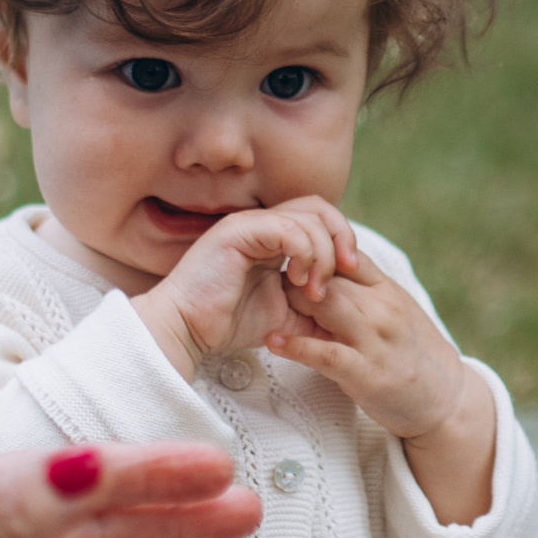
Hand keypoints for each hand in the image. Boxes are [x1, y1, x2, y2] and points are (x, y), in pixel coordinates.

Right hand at [132, 199, 361, 378]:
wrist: (186, 330)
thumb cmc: (227, 323)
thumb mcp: (285, 315)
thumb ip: (313, 306)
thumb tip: (351, 313)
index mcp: (273, 238)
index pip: (320, 219)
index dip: (342, 241)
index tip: (351, 274)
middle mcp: (262, 224)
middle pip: (320, 207)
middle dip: (341, 239)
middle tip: (345, 273)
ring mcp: (249, 224)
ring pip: (307, 217)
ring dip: (322, 254)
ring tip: (315, 290)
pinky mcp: (237, 231)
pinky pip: (286, 228)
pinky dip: (303, 253)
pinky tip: (298, 281)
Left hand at [269, 266, 496, 526]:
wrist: (447, 400)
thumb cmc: (411, 354)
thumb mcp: (394, 311)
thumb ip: (362, 290)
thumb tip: (322, 270)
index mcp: (387, 289)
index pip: (346, 253)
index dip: (313, 252)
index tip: (285, 257)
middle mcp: (383, 308)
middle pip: (330, 276)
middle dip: (295, 276)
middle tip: (264, 282)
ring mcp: (376, 340)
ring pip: (326, 305)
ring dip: (291, 302)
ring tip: (263, 304)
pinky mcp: (367, 373)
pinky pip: (326, 354)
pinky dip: (297, 346)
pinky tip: (273, 340)